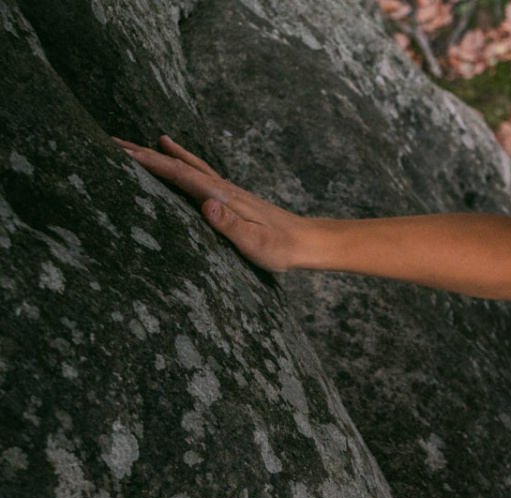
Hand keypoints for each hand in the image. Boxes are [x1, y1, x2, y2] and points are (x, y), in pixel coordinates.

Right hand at [115, 137, 307, 270]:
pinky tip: (173, 151)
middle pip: (176, 164)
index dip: (149, 162)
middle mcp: (221, 187)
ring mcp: (225, 189)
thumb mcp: (256, 244)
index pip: (179, 175)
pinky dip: (180, 158)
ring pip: (185, 165)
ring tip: (131, 143)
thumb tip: (207, 204)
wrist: (307, 241)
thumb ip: (231, 226)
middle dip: (143, 154)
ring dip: (157, 153)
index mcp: (221, 197)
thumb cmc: (281, 249)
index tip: (120, 152)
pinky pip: (197, 171)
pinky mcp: (229, 195)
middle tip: (110, 142)